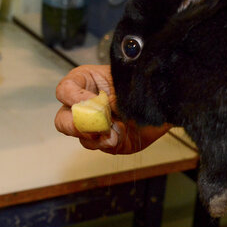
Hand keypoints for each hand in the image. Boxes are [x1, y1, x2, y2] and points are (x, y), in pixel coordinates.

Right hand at [55, 65, 169, 153]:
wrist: (164, 103)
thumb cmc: (144, 85)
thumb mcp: (128, 81)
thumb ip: (114, 92)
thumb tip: (103, 107)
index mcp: (86, 82)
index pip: (64, 90)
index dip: (73, 97)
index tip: (93, 101)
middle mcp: (84, 105)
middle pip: (62, 119)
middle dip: (77, 125)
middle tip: (97, 124)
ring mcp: (93, 125)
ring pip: (79, 136)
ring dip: (96, 136)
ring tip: (115, 130)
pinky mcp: (104, 140)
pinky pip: (96, 146)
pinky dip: (107, 143)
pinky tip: (119, 136)